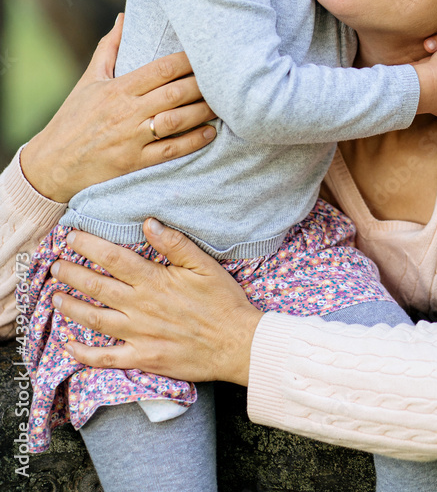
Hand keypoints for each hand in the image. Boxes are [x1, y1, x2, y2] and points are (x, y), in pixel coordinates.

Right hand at [21, 15, 216, 202]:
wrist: (51, 165)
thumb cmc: (72, 119)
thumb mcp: (88, 81)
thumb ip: (109, 49)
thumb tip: (123, 18)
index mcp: (117, 89)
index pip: (161, 69)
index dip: (188, 60)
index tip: (207, 53)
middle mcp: (126, 112)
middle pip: (174, 93)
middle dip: (203, 84)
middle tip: (227, 77)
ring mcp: (131, 139)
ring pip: (176, 121)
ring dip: (203, 111)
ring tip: (224, 103)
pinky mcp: (134, 163)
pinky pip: (169, 151)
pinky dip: (192, 142)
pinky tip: (210, 133)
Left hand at [51, 221, 261, 386]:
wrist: (237, 344)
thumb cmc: (223, 301)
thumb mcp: (204, 264)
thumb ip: (174, 242)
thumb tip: (148, 222)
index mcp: (155, 280)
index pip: (113, 258)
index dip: (89, 246)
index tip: (71, 237)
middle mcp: (141, 307)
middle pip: (97, 286)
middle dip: (71, 273)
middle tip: (54, 264)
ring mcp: (139, 335)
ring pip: (94, 319)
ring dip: (71, 306)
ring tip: (55, 296)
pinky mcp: (142, 358)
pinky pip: (105, 358)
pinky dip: (82, 354)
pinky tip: (67, 345)